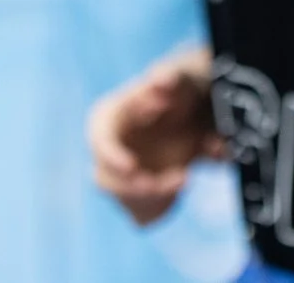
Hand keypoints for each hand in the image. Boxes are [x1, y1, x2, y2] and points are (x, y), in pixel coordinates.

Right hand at [87, 54, 216, 225]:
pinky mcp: (136, 195)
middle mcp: (107, 152)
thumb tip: (159, 80)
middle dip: (137, 187)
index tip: (132, 167)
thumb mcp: (179, 81)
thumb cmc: (180, 92)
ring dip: (155, 197)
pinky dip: (162, 207)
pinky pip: (142, 214)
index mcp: (106, 119)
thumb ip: (168, 78)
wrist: (196, 115)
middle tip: (178, 178)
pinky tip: (180, 182)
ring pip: (126, 201)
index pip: (98, 141)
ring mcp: (119, 177)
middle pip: (108, 181)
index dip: (111, 158)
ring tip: (185, 177)